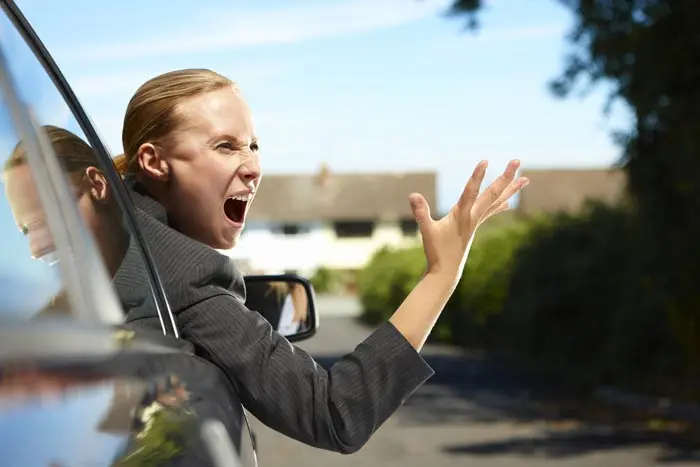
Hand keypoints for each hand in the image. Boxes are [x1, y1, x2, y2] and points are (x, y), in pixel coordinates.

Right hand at [409, 159, 528, 278]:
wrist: (446, 272)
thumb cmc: (436, 252)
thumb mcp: (426, 231)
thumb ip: (421, 213)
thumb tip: (412, 194)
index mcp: (462, 216)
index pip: (471, 192)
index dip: (477, 176)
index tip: (485, 161)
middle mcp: (473, 217)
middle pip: (492, 194)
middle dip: (505, 177)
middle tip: (517, 161)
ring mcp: (476, 221)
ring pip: (496, 201)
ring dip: (510, 189)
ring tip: (525, 179)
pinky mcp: (474, 226)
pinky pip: (491, 211)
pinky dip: (500, 204)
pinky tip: (509, 202)